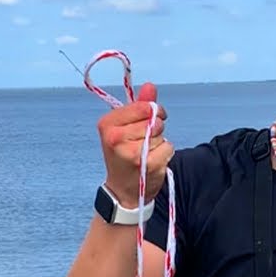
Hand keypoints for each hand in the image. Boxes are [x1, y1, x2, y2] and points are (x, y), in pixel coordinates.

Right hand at [97, 81, 171, 207]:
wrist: (123, 190)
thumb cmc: (124, 155)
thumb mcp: (125, 128)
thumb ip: (139, 106)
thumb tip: (150, 86)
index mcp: (107, 124)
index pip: (143, 106)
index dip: (153, 111)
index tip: (150, 119)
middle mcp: (116, 138)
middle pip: (154, 120)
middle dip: (156, 128)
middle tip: (145, 141)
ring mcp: (132, 152)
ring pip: (161, 134)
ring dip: (159, 142)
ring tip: (146, 153)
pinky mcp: (148, 165)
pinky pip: (168, 147)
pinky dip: (166, 153)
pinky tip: (153, 161)